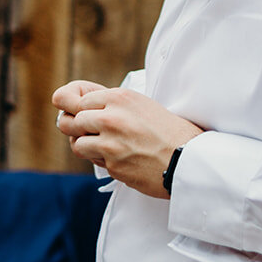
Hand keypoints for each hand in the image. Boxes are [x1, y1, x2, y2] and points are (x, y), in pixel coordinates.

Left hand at [53, 80, 201, 198]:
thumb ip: (112, 104)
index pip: (78, 100)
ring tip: (103, 148)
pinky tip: (119, 159)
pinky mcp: (112, 164)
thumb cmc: (170, 133)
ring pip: (76, 144)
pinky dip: (101, 161)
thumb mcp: (142, 105)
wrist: (190, 160)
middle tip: (88, 135)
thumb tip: (77, 105)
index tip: (86, 117)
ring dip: (86, 147)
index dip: (80, 111)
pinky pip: (93, 161)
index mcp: (120, 98)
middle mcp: (111, 117)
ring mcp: (110, 141)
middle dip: (77, 130)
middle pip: (71, 121)